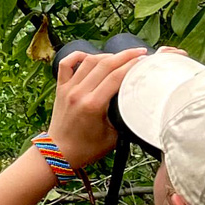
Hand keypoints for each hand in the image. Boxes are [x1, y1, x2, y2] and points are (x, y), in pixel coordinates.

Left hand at [49, 44, 147, 169]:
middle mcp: (79, 92)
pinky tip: (90, 55)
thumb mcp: (113, 137)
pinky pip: (66, 64)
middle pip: (104, 65)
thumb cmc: (88, 148)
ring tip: (121, 55)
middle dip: (124, 55)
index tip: (145, 60)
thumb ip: (124, 118)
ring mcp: (68, 88)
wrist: (60, 152)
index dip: (132, 66)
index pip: (116, 77)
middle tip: (139, 52)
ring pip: (88, 61)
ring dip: (106, 55)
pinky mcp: (60, 87)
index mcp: (93, 105)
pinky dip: (78, 56)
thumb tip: (137, 103)